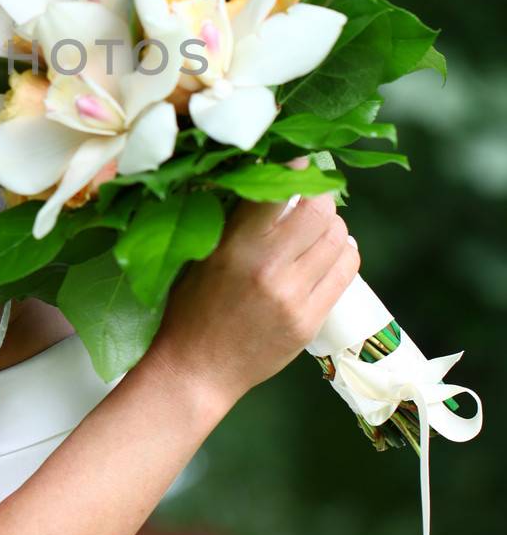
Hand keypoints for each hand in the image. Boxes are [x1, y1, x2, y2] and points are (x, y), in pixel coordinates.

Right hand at [151, 156, 359, 412]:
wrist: (197, 370)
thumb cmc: (190, 308)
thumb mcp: (202, 254)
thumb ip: (233, 219)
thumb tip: (264, 175)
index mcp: (236, 247)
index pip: (278, 191)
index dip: (294, 170)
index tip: (295, 163)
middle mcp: (269, 269)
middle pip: (320, 212)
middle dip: (321, 196)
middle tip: (312, 196)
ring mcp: (294, 297)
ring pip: (338, 239)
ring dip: (334, 225)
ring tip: (321, 226)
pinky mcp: (310, 320)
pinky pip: (344, 273)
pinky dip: (344, 254)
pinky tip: (333, 252)